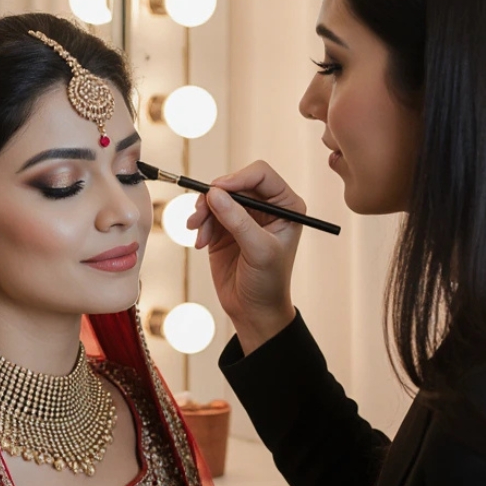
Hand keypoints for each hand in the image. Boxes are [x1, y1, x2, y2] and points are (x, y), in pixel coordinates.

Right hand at [186, 160, 302, 352]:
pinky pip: (207, 213)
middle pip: (234, 183)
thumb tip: (214, 194)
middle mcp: (266, 206)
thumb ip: (237, 220)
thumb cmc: (268, 283)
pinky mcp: (224, 228)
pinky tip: (200, 243)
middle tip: (200, 213)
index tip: (217, 190)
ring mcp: (244, 216)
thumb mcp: (258, 250)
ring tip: (199, 233)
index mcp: (286, 206)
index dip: (237, 178)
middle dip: (215, 197)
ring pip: (217, 196)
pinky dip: (199, 224)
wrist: (253, 311)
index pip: (261, 175)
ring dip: (203, 212)